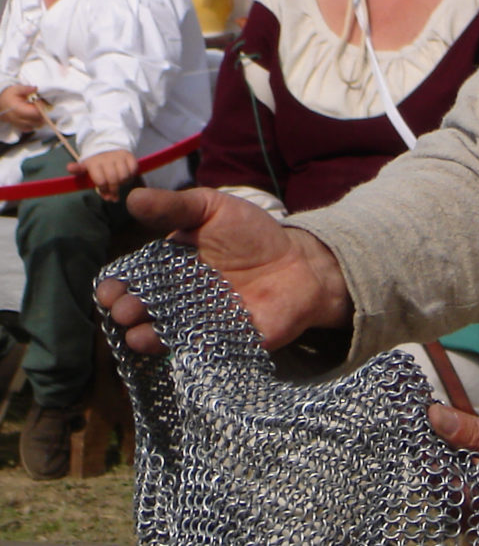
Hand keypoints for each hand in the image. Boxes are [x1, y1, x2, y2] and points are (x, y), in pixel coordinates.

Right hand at [0, 84, 44, 130]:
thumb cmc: (7, 96)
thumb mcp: (15, 89)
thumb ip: (26, 89)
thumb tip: (36, 88)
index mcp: (18, 109)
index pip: (35, 113)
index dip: (41, 108)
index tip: (39, 102)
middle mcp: (18, 119)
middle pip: (38, 121)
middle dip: (42, 114)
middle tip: (39, 107)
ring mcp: (19, 124)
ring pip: (36, 125)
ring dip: (40, 119)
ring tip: (36, 111)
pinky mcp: (19, 127)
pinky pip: (30, 128)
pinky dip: (34, 124)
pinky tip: (32, 117)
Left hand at [68, 148, 136, 201]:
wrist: (107, 145)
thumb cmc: (96, 162)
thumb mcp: (85, 167)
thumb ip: (81, 173)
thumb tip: (75, 172)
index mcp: (94, 163)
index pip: (101, 181)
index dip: (104, 190)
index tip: (105, 194)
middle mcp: (107, 159)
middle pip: (114, 179)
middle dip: (114, 189)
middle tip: (114, 194)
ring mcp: (119, 157)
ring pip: (125, 176)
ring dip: (124, 183)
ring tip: (120, 184)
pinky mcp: (129, 156)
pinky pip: (133, 169)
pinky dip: (131, 175)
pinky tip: (126, 177)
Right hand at [95, 186, 352, 353]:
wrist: (299, 261)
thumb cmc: (252, 234)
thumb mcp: (212, 209)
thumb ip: (175, 207)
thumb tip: (132, 198)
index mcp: (169, 267)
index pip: (133, 279)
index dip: (116, 285)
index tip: (108, 288)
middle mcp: (178, 298)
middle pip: (143, 309)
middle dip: (127, 311)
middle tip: (124, 309)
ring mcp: (199, 322)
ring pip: (165, 334)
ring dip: (146, 336)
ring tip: (137, 333)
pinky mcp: (226, 342)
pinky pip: (202, 350)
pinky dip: (186, 351)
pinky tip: (175, 348)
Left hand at [428, 404, 478, 534]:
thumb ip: (475, 433)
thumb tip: (437, 417)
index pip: (445, 485)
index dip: (430, 454)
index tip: (422, 424)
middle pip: (441, 484)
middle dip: (433, 450)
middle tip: (428, 418)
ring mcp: (478, 508)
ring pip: (445, 479)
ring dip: (440, 451)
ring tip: (440, 424)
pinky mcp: (478, 496)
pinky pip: (454, 476)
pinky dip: (450, 455)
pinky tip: (450, 436)